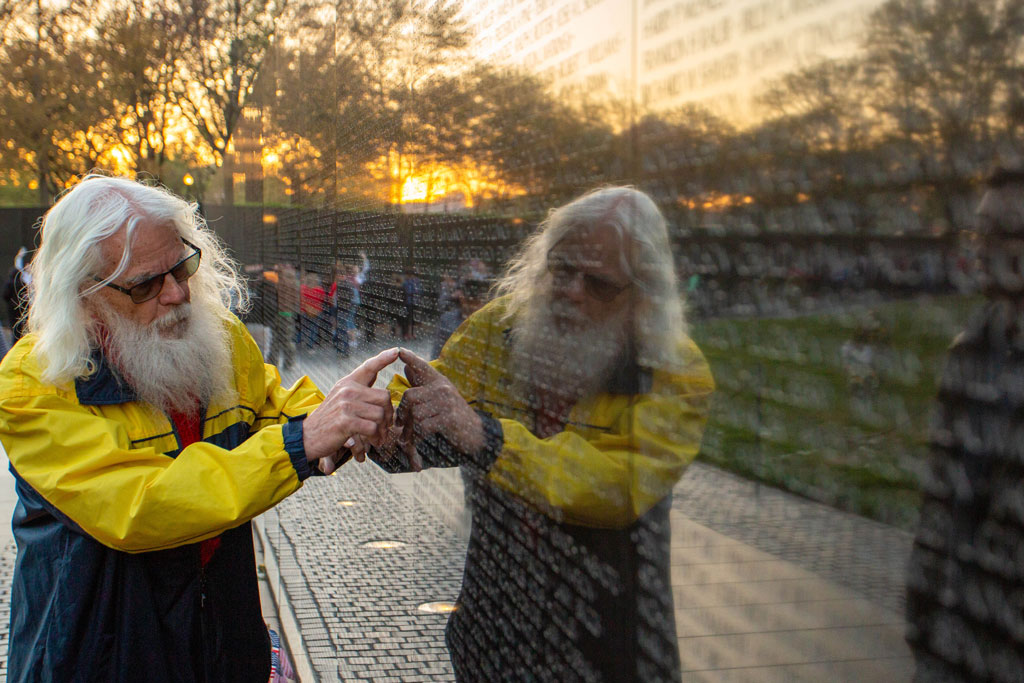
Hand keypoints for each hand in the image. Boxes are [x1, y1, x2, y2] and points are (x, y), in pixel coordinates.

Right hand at [302, 348, 398, 463]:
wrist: (306, 436)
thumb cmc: (328, 420)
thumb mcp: (340, 399)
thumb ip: (359, 393)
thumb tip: (385, 396)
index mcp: (347, 383)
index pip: (369, 367)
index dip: (383, 358)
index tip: (396, 351)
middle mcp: (348, 390)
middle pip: (384, 397)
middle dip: (389, 414)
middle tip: (386, 426)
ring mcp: (346, 405)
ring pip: (380, 414)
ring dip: (383, 429)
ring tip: (378, 437)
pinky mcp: (346, 421)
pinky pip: (373, 428)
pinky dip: (376, 438)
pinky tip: (373, 442)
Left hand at [395, 348, 483, 458]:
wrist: (476, 433)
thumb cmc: (454, 414)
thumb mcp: (440, 396)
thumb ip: (422, 384)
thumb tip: (406, 368)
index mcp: (440, 382)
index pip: (423, 367)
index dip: (411, 358)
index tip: (400, 350)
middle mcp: (443, 389)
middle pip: (409, 396)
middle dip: (402, 412)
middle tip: (399, 424)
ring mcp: (446, 403)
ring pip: (415, 413)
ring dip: (410, 428)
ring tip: (409, 436)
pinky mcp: (448, 418)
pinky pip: (423, 426)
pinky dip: (417, 436)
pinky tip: (418, 440)